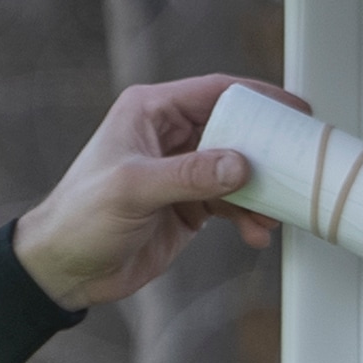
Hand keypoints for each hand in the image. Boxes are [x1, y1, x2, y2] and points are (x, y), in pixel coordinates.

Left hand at [13, 75, 293, 310]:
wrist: (64, 270)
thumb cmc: (80, 218)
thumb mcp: (134, 190)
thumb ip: (189, 175)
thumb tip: (239, 164)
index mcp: (150, 112)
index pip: (216, 92)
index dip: (259, 97)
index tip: (295, 110)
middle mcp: (168, 136)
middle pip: (235, 130)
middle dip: (266, 149)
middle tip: (298, 163)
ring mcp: (180, 172)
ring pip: (237, 171)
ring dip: (260, 192)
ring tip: (275, 212)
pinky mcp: (187, 206)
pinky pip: (230, 204)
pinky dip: (247, 217)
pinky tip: (255, 233)